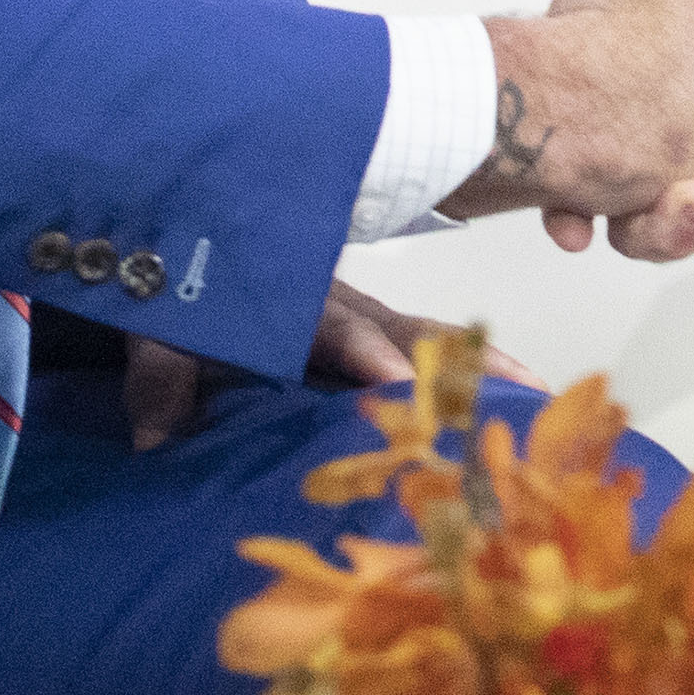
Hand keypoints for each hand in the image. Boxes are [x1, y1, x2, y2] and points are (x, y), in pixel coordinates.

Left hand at [123, 288, 538, 450]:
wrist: (193, 251)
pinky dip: (474, 375)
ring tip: (540, 399)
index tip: (399, 382)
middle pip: (415, 332)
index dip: (372, 354)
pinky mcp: (376, 343)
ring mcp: (370, 326)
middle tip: (520, 390)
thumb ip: (161, 375)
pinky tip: (516, 403)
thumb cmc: (188, 290)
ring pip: (436, 342)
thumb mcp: (163, 327)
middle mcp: (348, 312)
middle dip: (465, 362)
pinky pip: (432, 356)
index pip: (343, 330)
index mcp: (299, 305)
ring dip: (484, 370)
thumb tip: (153, 443)